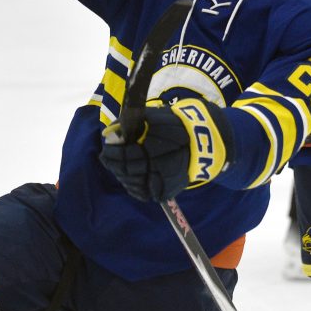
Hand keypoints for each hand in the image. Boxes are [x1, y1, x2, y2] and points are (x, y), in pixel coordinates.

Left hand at [99, 98, 230, 200]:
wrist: (204, 142)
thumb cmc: (176, 125)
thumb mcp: (154, 118)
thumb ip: (130, 124)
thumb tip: (109, 133)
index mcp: (153, 149)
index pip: (123, 155)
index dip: (111, 151)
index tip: (106, 145)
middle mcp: (157, 169)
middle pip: (125, 171)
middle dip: (113, 164)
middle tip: (107, 157)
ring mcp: (161, 182)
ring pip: (131, 183)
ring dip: (121, 175)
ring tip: (119, 166)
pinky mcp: (164, 192)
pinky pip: (141, 192)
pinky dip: (133, 185)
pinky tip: (131, 177)